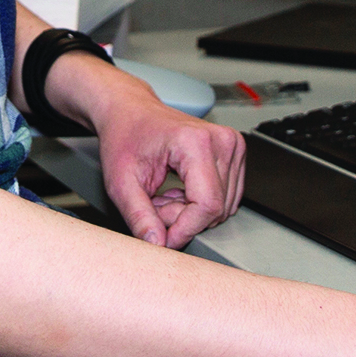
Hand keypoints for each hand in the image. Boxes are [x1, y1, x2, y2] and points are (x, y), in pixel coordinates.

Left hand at [61, 59, 245, 247]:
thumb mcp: (121, 182)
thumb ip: (138, 216)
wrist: (131, 112)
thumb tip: (157, 243)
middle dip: (183, 219)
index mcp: (195, 142)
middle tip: (154, 206)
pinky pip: (226, 197)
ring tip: (164, 197)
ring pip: (223, 206)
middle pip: (216, 208)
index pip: (207, 205)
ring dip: (190, 213)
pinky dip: (200, 203)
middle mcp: (222, 141)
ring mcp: (232, 145)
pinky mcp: (234, 153)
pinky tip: (180, 191)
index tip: (164, 239)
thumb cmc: (126, 136)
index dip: (185, 230)